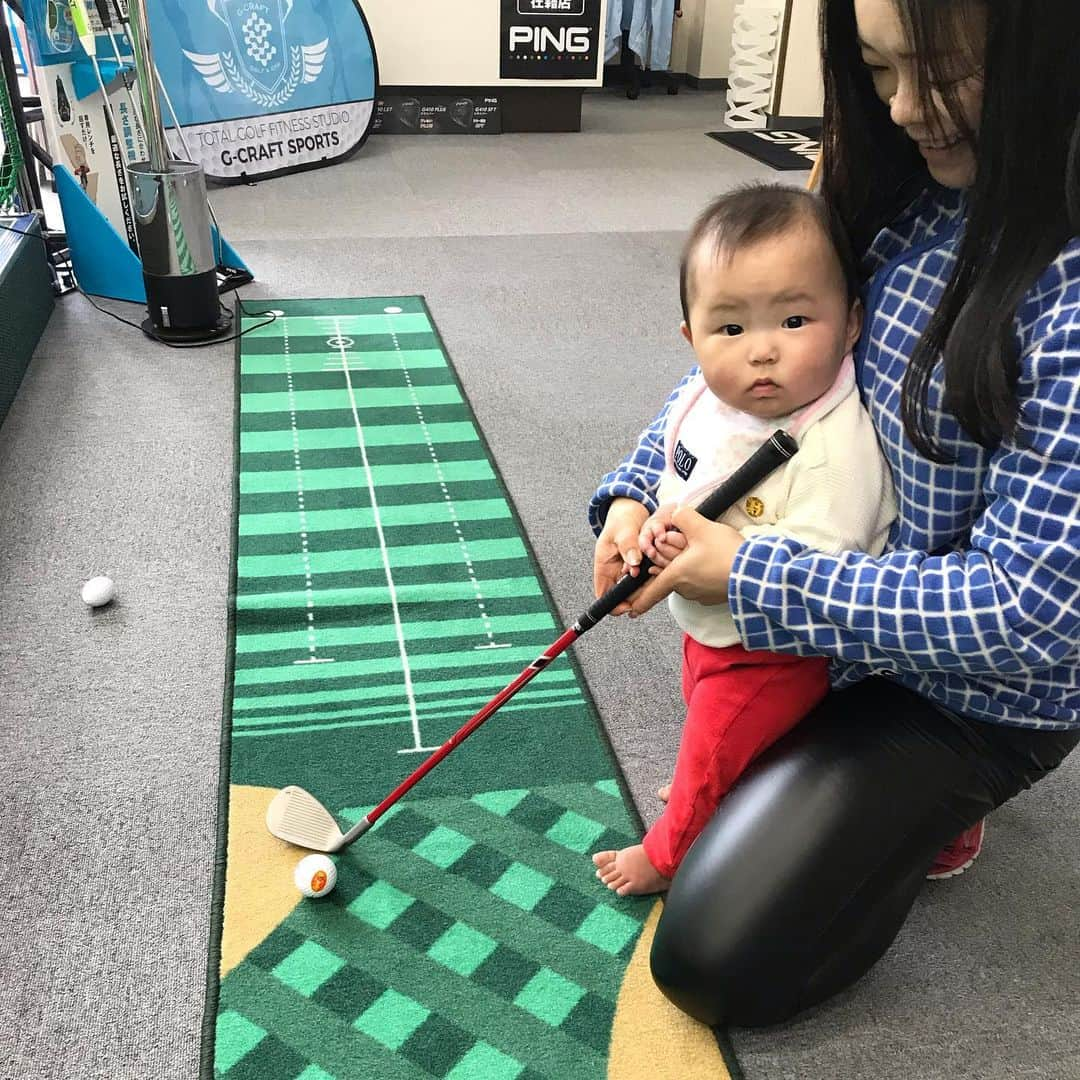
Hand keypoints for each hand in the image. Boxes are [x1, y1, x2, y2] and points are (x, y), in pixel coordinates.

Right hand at [593, 498, 649, 614]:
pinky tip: (660, 572)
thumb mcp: (623, 531)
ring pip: (636, 588)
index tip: (627, 607)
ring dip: (645, 587)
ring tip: (655, 578)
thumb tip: (633, 563)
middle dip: (635, 597)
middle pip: (622, 594)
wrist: (631, 510)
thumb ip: (628, 546)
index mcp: (604, 565)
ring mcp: (628, 570)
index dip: (613, 604)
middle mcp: (615, 570)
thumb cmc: (621, 519)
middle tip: (648, 593)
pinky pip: (646, 579)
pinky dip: (653, 578)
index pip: (603, 593)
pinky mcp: (641, 567)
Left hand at [625, 507, 744, 615]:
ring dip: (687, 569)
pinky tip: (712, 561)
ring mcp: (701, 595)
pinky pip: (701, 584)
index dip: (638, 601)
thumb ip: (682, 516)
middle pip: (670, 577)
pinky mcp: (715, 596)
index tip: (630, 610)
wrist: (756, 572)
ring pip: (686, 581)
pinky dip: (700, 574)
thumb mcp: (701, 527)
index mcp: (676, 576)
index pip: (652, 591)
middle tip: (678, 550)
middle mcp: (686, 590)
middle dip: (669, 566)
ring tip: (700, 553)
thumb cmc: (726, 553)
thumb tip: (675, 513)